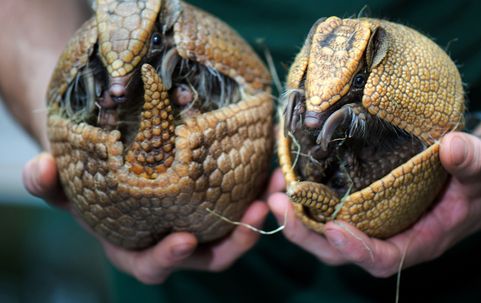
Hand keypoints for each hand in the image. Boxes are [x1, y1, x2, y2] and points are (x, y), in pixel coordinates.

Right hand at [23, 153, 272, 283]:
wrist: (115, 158)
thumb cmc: (89, 180)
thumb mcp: (65, 183)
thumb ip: (49, 184)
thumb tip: (38, 168)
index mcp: (137, 248)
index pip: (154, 265)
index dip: (169, 258)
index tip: (185, 240)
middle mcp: (174, 242)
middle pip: (211, 256)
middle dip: (236, 240)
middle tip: (257, 213)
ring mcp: (200, 224)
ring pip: (235, 230)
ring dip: (259, 213)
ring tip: (275, 185)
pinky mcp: (217, 203)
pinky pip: (242, 203)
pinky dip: (258, 189)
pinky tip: (269, 165)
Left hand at [268, 132, 480, 276]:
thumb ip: (474, 162)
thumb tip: (453, 147)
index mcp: (420, 240)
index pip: (382, 258)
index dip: (356, 250)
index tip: (333, 229)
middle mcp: (390, 235)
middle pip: (340, 250)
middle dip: (306, 232)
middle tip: (279, 203)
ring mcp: (374, 220)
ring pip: (326, 230)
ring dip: (297, 213)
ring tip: (272, 187)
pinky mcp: (365, 201)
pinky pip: (329, 206)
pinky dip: (306, 195)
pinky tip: (287, 172)